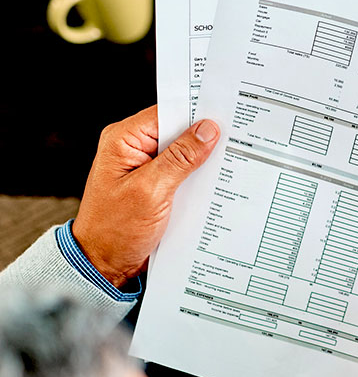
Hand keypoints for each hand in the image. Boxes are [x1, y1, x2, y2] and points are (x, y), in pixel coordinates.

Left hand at [71, 106, 219, 286]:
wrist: (104, 264)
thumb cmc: (115, 230)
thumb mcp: (151, 191)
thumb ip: (180, 158)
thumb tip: (207, 130)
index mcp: (123, 140)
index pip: (166, 112)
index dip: (196, 112)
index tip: (226, 115)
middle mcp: (133, 148)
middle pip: (177, 131)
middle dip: (204, 138)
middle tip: (234, 141)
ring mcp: (145, 167)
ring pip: (183, 153)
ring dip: (203, 161)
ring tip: (227, 163)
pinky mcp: (156, 185)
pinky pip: (183, 172)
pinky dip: (198, 177)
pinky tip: (214, 183)